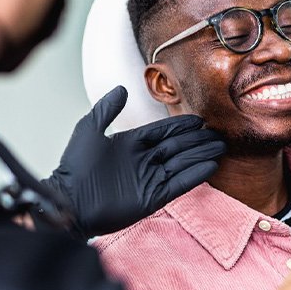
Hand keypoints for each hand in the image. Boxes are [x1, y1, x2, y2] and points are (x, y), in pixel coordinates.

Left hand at [43, 86, 226, 237]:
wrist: (69, 201)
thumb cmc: (75, 166)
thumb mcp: (89, 129)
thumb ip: (106, 109)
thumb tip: (123, 88)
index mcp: (131, 144)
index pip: (163, 131)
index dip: (181, 125)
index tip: (199, 120)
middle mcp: (144, 160)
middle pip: (177, 146)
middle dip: (198, 140)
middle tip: (218, 134)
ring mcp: (150, 179)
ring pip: (182, 163)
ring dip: (201, 154)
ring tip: (221, 147)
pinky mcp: (153, 197)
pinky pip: (179, 183)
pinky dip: (195, 175)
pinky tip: (211, 166)